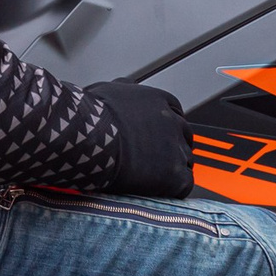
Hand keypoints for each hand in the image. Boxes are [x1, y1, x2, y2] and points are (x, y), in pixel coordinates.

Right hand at [89, 79, 194, 197]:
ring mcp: (176, 148)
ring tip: (151, 175)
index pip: (175, 113)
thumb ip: (124, 89)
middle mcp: (172, 122)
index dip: (165, 126)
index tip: (157, 135)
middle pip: (183, 136)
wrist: (90, 139)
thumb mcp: (107, 89)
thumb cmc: (92, 117)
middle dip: (172, 146)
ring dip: (172, 167)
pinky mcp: (175, 175)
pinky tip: (158, 187)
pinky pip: (185, 183)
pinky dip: (174, 188)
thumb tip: (124, 87)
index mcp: (158, 101)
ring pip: (185, 160)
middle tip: (154, 156)